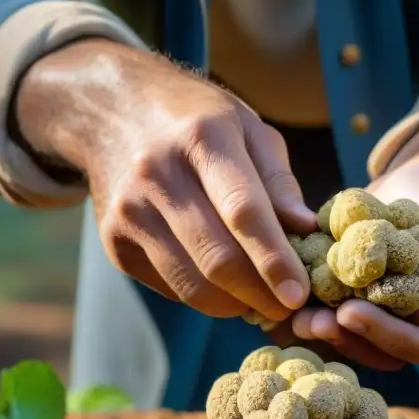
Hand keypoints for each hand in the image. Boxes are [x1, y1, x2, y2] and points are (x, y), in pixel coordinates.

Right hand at [14, 39, 314, 321]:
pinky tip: (223, 285)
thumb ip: (279, 182)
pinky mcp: (113, 242)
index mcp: (202, 137)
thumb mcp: (248, 128)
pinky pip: (170, 288)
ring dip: (235, 305)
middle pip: (217, 258)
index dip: (274, 259)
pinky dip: (204, 297)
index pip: (243, 212)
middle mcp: (158, 174)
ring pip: (193, 284)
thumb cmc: (197, 121)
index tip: (299, 294)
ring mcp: (129, 211)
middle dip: (260, 295)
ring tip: (261, 300)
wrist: (111, 110)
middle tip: (288, 308)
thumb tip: (307, 230)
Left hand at [291, 161, 418, 368]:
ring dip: (342, 340)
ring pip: (374, 352)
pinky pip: (346, 334)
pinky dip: (322, 326)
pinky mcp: (366, 320)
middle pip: (412, 353)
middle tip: (344, 315)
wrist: (410, 189)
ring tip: (311, 320)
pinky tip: (299, 313)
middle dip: (377, 337)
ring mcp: (399, 330)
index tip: (387, 301)